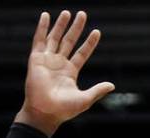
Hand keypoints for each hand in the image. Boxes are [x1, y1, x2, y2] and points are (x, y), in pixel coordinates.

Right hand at [16, 10, 114, 134]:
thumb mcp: (85, 99)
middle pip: (69, 41)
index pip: (82, 53)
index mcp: (70, 72)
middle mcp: (59, 64)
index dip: (89, 43)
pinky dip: (42, 28)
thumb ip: (98, 90)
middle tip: (82, 14)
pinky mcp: (36, 59)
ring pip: (55, 38)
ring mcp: (47, 60)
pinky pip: (39, 40)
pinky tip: (46, 16)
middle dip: (76, 28)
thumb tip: (112, 85)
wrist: (45, 113)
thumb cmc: (64, 110)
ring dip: (61, 25)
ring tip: (67, 12)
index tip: (97, 31)